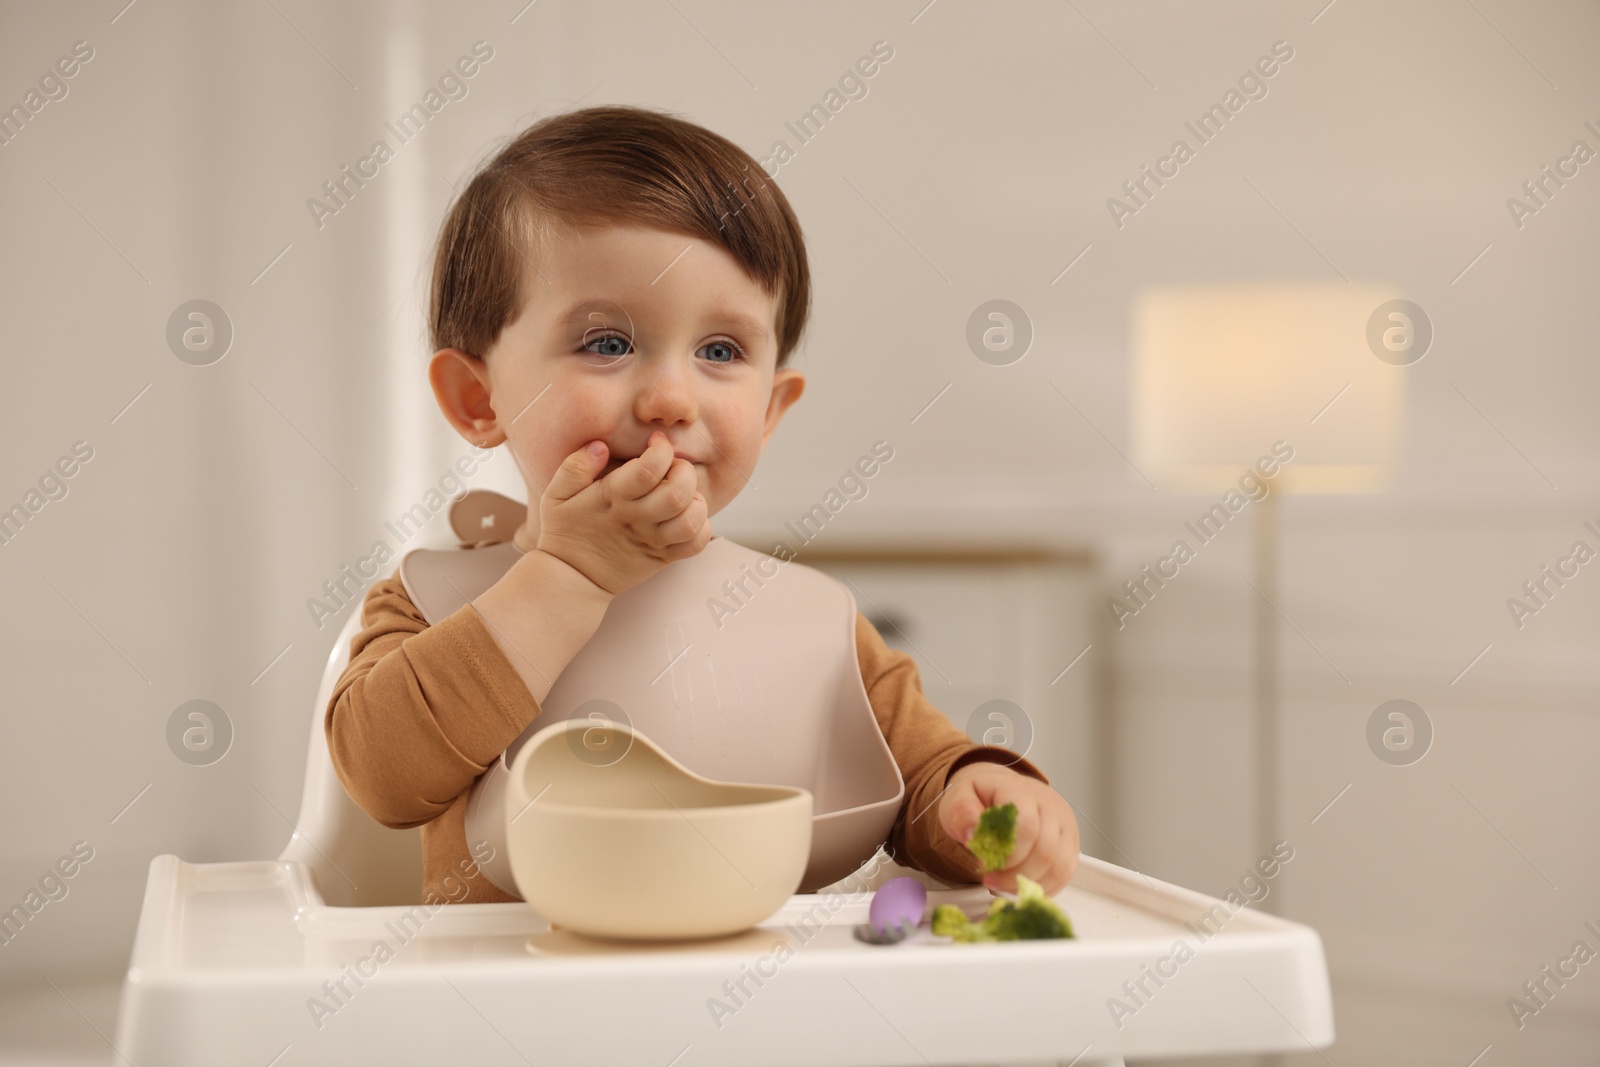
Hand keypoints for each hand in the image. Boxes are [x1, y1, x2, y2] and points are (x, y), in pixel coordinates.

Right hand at [534, 430, 712, 595]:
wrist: (571, 577)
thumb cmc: (565, 530)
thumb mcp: (556, 494)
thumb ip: (575, 467)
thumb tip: (600, 446)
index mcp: (612, 498)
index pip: (649, 469)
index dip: (661, 449)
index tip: (656, 442)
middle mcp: (637, 519)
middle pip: (678, 493)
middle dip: (684, 471)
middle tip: (673, 467)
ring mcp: (653, 541)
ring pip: (691, 520)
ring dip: (696, 500)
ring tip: (683, 493)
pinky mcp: (663, 558)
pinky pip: (695, 545)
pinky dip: (702, 528)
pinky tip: (688, 516)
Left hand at [938, 761, 1078, 896]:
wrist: (998, 790)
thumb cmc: (980, 797)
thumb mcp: (959, 797)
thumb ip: (962, 813)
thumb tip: (972, 834)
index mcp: (1022, 790)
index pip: (1027, 828)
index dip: (1007, 855)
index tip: (984, 866)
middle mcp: (1051, 805)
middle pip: (1045, 851)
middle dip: (1016, 876)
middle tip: (992, 880)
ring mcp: (1065, 824)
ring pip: (1059, 867)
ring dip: (1030, 884)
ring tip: (1005, 884)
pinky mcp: (1071, 842)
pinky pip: (1065, 873)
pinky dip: (1044, 887)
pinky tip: (1021, 885)